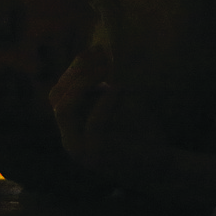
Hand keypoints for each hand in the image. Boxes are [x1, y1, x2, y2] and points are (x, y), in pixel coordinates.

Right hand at [49, 46, 167, 187]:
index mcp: (71, 127)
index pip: (57, 93)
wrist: (160, 165)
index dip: (72, 69)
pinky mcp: (97, 156)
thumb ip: (101, 88)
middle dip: (75, 72)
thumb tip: (95, 55)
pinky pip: (93, 124)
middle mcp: (69, 139)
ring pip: (64, 109)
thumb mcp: (118, 105)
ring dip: (83, 82)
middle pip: (56, 98)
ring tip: (105, 68)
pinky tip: (118, 88)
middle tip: (98, 55)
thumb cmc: (139, 132)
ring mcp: (80, 150)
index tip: (92, 50)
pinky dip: (105, 102)